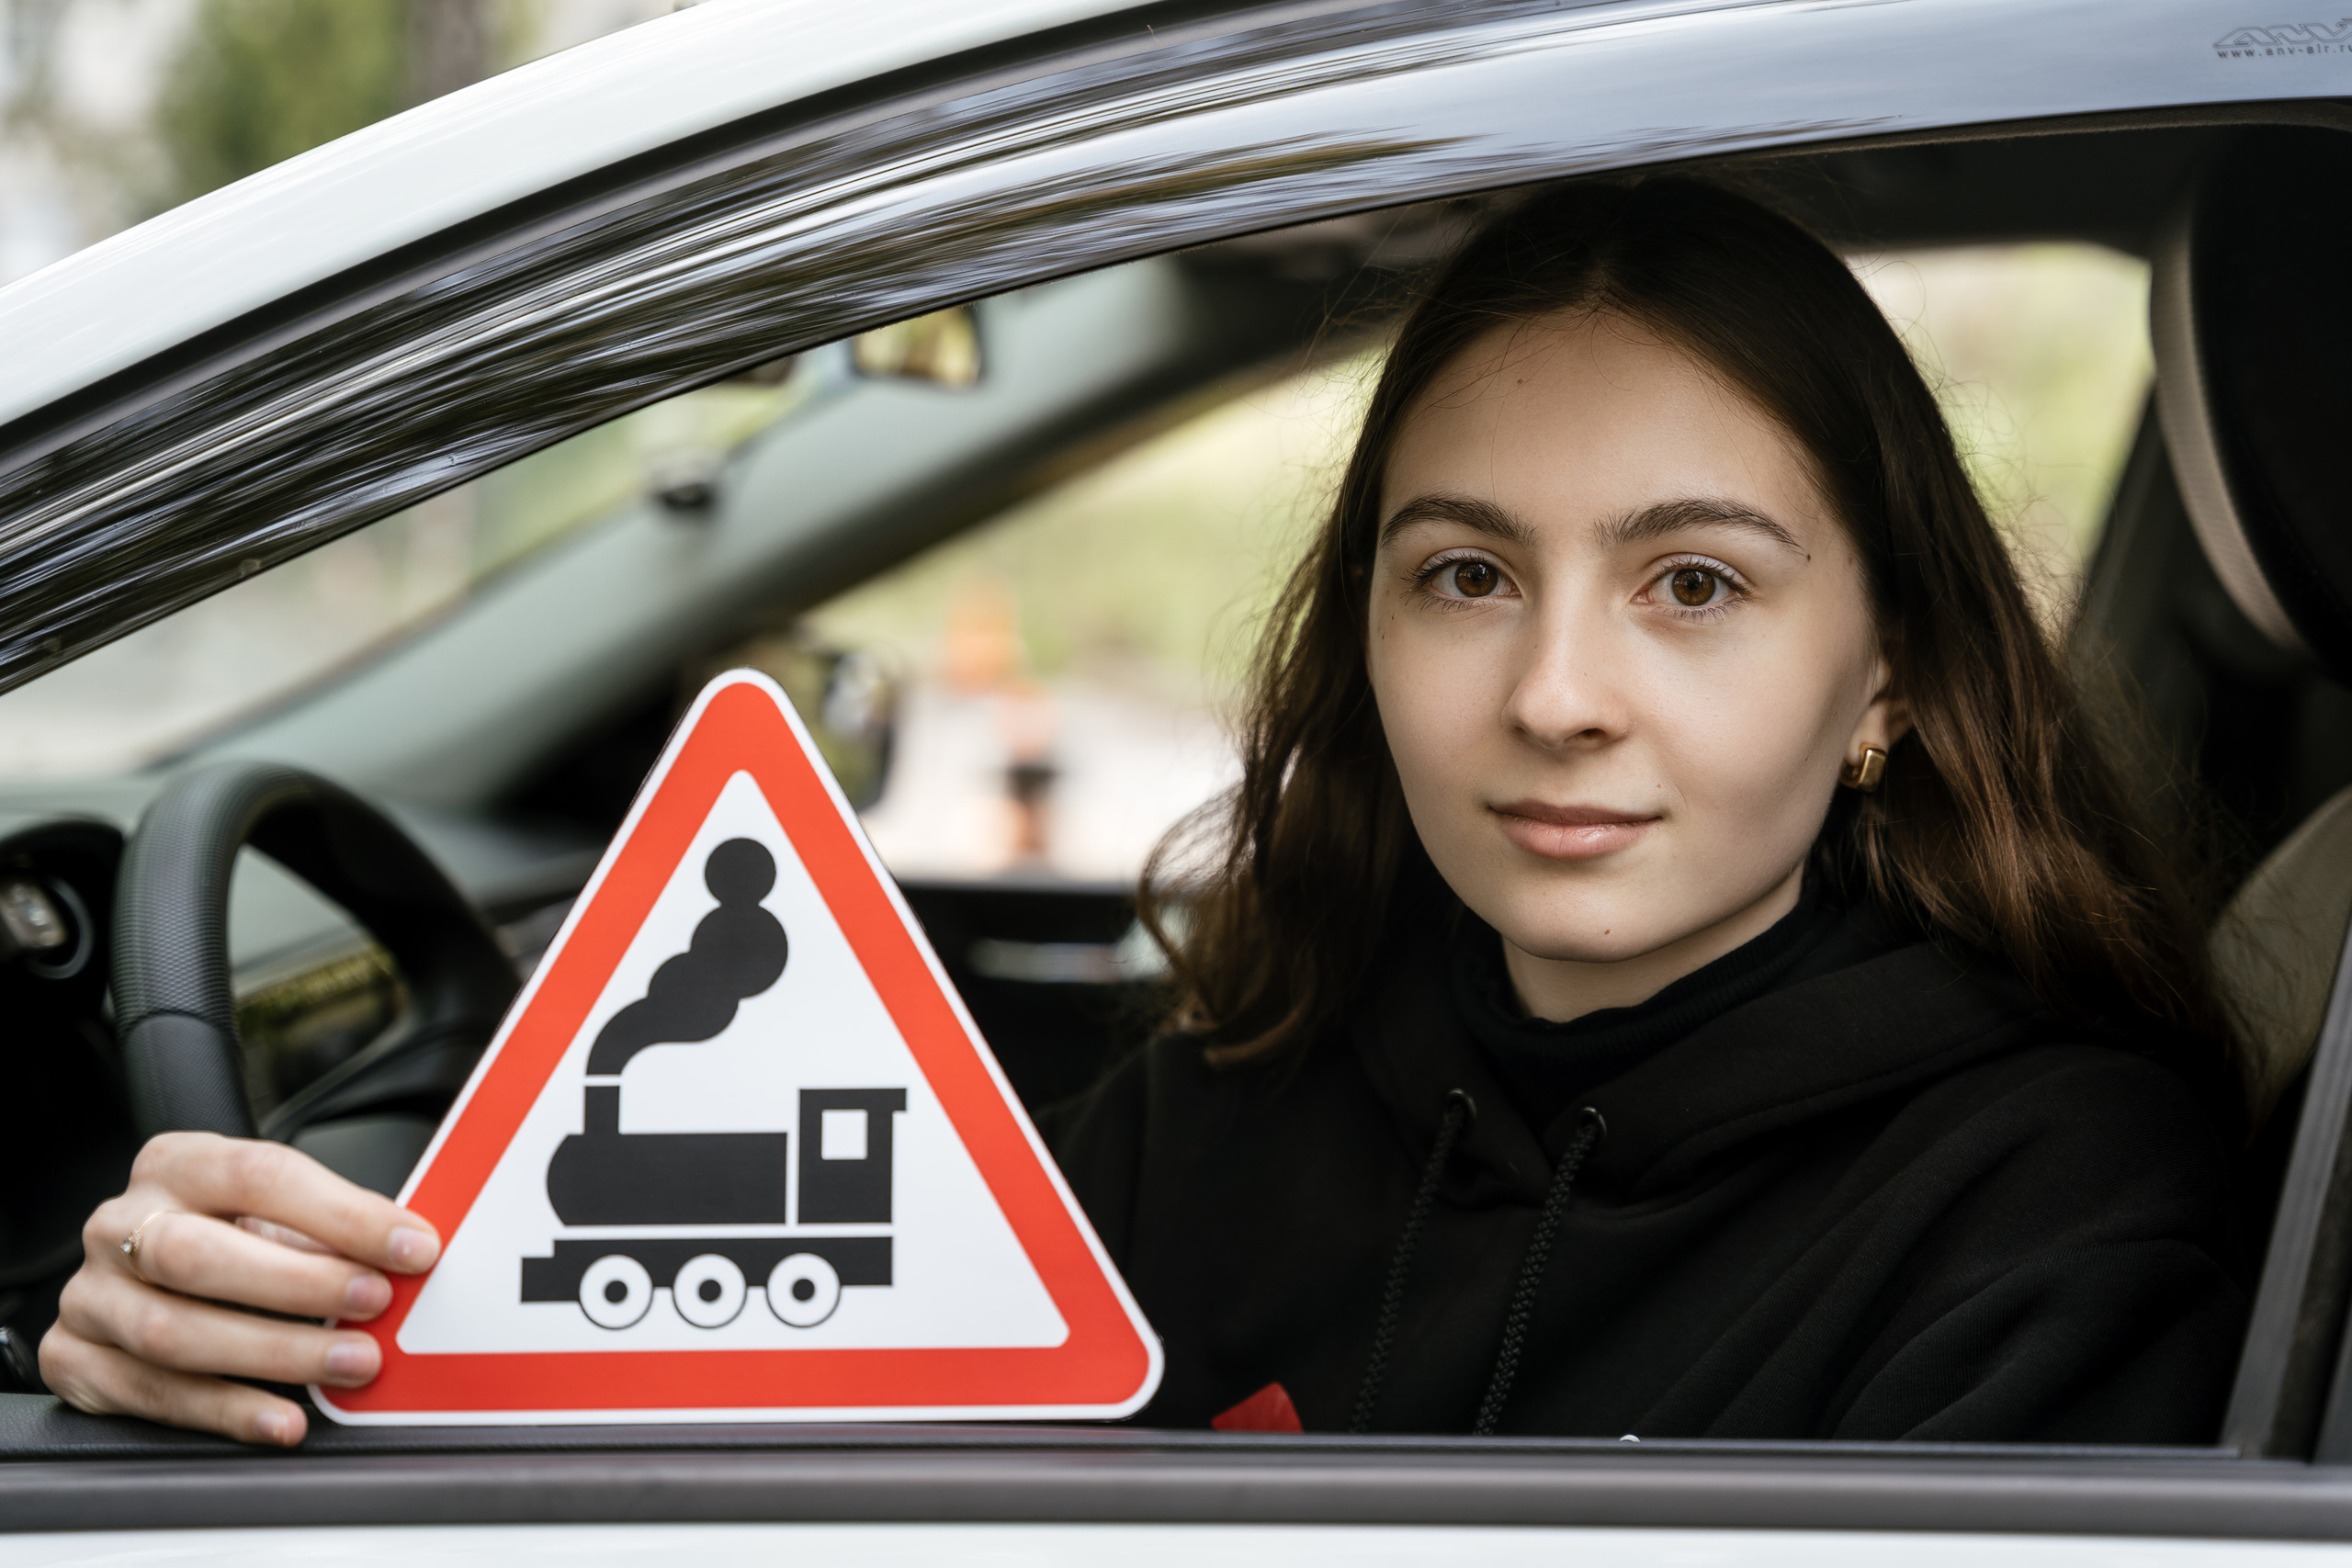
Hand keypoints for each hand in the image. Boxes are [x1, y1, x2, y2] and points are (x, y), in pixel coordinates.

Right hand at [40, 1132, 440, 1446]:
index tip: (411, 1246)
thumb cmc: (226, 1236)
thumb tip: (412, 1254)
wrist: (139, 1274)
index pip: (259, 1175)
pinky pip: (151, 1394)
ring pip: (173, 1332)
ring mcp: (91, 1294)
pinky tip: (283, 1419)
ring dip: (274, 1355)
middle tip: (375, 1304)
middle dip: (299, 1284)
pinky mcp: (73, 1361)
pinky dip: (226, 1411)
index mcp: (177, 1165)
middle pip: (198, 1255)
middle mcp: (118, 1224)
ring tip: (350, 1365)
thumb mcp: (274, 1215)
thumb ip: (330, 1229)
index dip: (341, 1213)